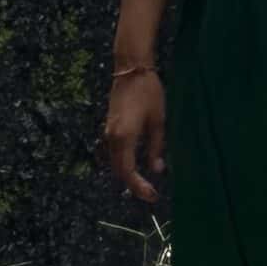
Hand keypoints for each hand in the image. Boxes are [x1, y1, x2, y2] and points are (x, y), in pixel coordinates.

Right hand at [102, 66, 168, 204]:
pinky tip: (136, 165)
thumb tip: (157, 170)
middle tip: (151, 194)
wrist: (131, 69)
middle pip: (119, 170)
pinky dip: (123, 163)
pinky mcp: (110, 126)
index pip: (128, 172)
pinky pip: (114, 152)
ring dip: (127, 175)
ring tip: (145, 184)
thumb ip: (156, 147)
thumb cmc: (148, 92)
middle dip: (133, 185)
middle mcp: (112, 138)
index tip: (153, 196)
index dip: (139, 187)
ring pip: (115, 162)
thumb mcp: (158, 121)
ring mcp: (108, 132)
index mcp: (124, 138)